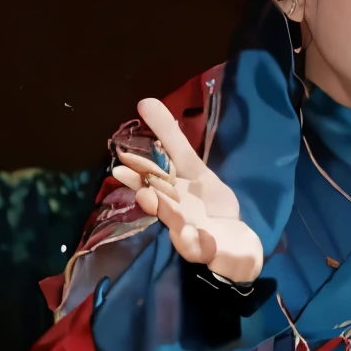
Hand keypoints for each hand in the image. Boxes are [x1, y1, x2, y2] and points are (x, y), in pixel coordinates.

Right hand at [111, 97, 264, 282]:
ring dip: (165, 212)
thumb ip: (171, 138)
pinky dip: (193, 242)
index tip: (119, 162)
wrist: (231, 241)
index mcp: (171, 188)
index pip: (153, 175)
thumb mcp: (192, 167)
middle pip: (157, 200)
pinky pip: (198, 247)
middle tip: (126, 178)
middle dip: (143, 190)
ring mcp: (188, 232)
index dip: (138, 167)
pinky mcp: (204, 249)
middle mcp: (173, 210)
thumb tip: (145, 101)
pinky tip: (193, 234)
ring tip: (152, 199)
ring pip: (174, 223)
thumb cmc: (205, 203)